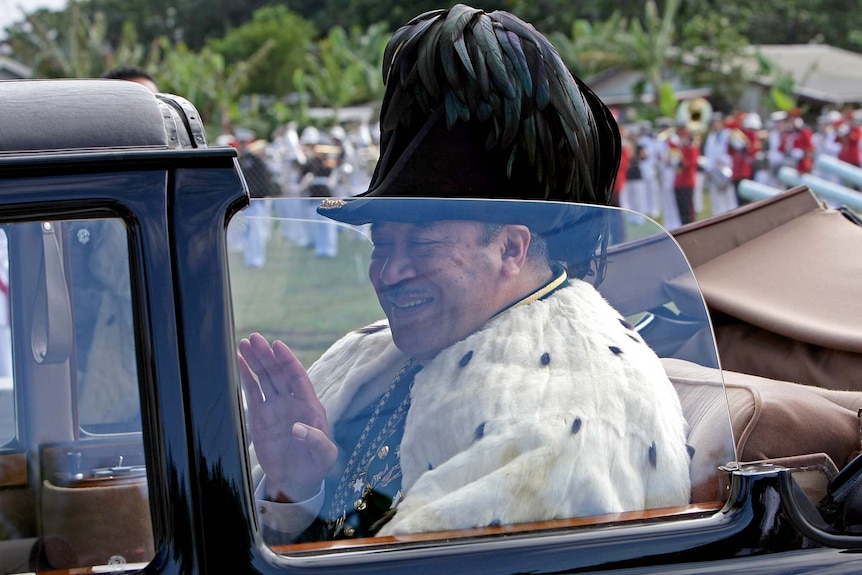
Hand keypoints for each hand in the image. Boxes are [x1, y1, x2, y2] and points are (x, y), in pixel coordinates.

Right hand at [238, 333, 336, 501]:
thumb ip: (316, 441)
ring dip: (256, 361)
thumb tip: (298, 428)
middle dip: (267, 356)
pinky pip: (252, 393)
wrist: (296, 480)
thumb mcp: (324, 455)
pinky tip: (239, 362)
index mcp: (309, 405)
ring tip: (244, 344)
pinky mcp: (260, 417)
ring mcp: (275, 407)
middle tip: (255, 339)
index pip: (297, 377)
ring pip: (264, 379)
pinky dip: (246, 377)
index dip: (288, 361)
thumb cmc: (316, 465)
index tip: (277, 346)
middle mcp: (292, 402)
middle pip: (278, 373)